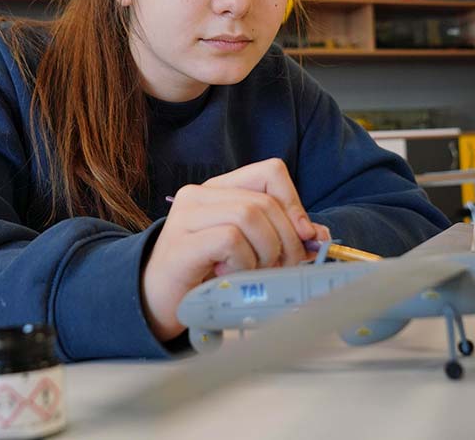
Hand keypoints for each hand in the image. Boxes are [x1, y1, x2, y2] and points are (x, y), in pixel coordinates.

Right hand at [141, 158, 329, 340]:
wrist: (156, 302)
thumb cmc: (204, 274)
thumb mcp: (249, 250)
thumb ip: (281, 237)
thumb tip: (318, 235)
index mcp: (219, 190)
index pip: (270, 172)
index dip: (294, 203)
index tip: (304, 236)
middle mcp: (199, 195)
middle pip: (265, 201)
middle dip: (287, 240)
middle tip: (282, 268)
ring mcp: (186, 216)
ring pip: (250, 215)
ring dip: (265, 252)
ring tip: (252, 272)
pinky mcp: (181, 243)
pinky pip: (230, 240)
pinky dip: (243, 262)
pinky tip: (230, 275)